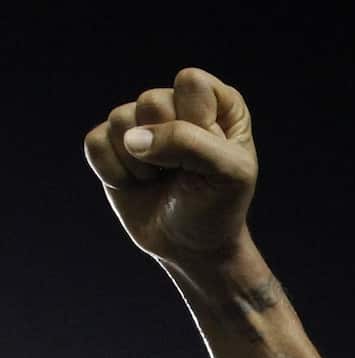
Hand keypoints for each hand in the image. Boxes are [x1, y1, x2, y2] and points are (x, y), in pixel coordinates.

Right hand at [84, 68, 256, 268]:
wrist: (192, 247)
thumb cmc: (218, 206)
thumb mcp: (229, 174)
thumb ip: (189, 143)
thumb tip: (132, 138)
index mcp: (218, 102)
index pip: (190, 83)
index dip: (194, 121)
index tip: (209, 155)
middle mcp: (178, 104)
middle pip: (151, 100)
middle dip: (167, 147)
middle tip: (183, 173)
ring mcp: (141, 122)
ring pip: (119, 119)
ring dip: (141, 164)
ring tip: (161, 179)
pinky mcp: (111, 144)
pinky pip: (95, 143)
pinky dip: (115, 173)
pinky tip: (137, 184)